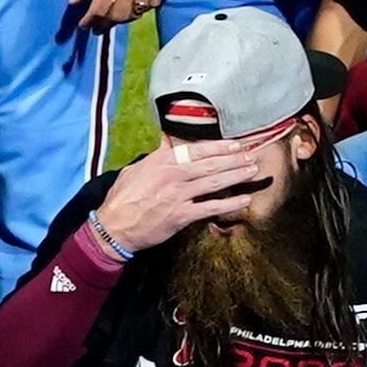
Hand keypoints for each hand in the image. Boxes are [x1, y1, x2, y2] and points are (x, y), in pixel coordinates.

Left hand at [70, 0, 170, 32]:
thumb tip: (74, 1)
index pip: (99, 10)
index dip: (90, 21)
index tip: (85, 25)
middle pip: (118, 16)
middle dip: (106, 23)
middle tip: (100, 24)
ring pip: (137, 12)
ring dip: (125, 16)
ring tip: (117, 14)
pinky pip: (154, 3)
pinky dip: (144, 7)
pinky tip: (136, 3)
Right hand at [96, 130, 277, 251]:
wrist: (113, 227)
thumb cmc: (123, 198)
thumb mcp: (136, 169)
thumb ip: (157, 155)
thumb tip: (168, 139)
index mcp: (162, 161)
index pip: (197, 149)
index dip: (220, 146)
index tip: (237, 144)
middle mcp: (173, 175)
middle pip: (211, 164)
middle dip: (235, 159)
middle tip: (253, 155)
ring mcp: (178, 195)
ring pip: (214, 182)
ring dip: (237, 176)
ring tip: (253, 171)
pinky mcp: (181, 216)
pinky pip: (211, 208)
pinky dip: (230, 204)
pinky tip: (245, 200)